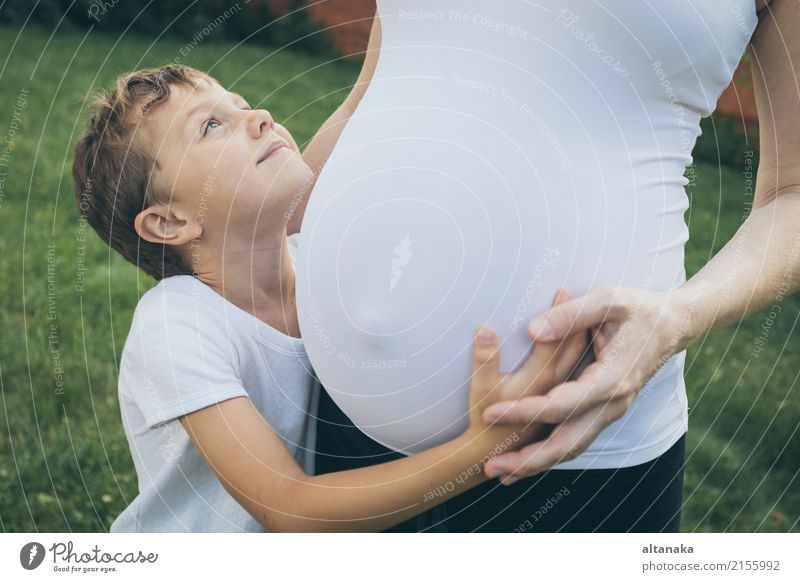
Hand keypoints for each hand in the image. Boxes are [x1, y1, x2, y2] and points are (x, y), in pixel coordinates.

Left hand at [481, 283, 695, 483]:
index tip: (489, 413)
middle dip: (528, 458)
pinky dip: (551, 454)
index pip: (561, 405)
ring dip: (537, 463)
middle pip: (567, 442)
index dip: (525, 411)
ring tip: (502, 473)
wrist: (673, 325)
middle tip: (491, 468)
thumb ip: (571, 314)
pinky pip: (577, 439)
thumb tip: (532, 330)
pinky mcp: (605, 411)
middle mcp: (613, 403)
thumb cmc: (638, 308)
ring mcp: (611, 410)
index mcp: (612, 378)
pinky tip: (527, 461)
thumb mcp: (608, 299)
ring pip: (573, 447)